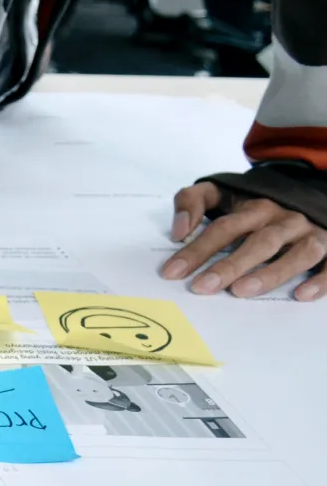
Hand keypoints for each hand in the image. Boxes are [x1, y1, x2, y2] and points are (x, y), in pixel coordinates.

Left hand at [160, 181, 325, 299]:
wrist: (307, 190)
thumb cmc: (253, 204)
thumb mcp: (220, 192)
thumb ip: (192, 200)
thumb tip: (178, 230)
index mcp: (255, 207)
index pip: (224, 228)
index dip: (196, 250)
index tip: (172, 272)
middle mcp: (285, 219)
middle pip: (259, 242)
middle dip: (229, 265)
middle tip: (202, 287)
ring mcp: (312, 233)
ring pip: (298, 253)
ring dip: (271, 272)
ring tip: (241, 291)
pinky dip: (321, 279)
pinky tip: (302, 295)